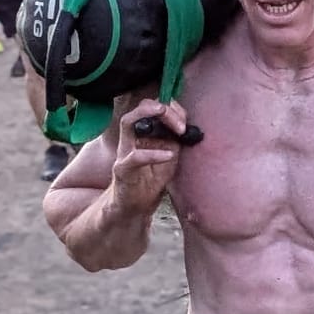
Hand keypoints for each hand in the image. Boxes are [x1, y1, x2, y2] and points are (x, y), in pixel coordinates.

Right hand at [111, 98, 187, 216]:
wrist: (135, 206)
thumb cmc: (151, 179)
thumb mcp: (169, 155)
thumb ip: (176, 140)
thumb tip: (191, 126)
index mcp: (143, 132)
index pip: (153, 107)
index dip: (171, 107)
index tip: (186, 120)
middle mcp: (131, 138)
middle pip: (140, 108)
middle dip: (162, 108)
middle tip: (180, 124)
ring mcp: (124, 152)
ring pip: (128, 122)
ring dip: (148, 115)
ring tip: (168, 119)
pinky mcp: (123, 170)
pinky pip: (136, 157)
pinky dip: (154, 154)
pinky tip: (169, 155)